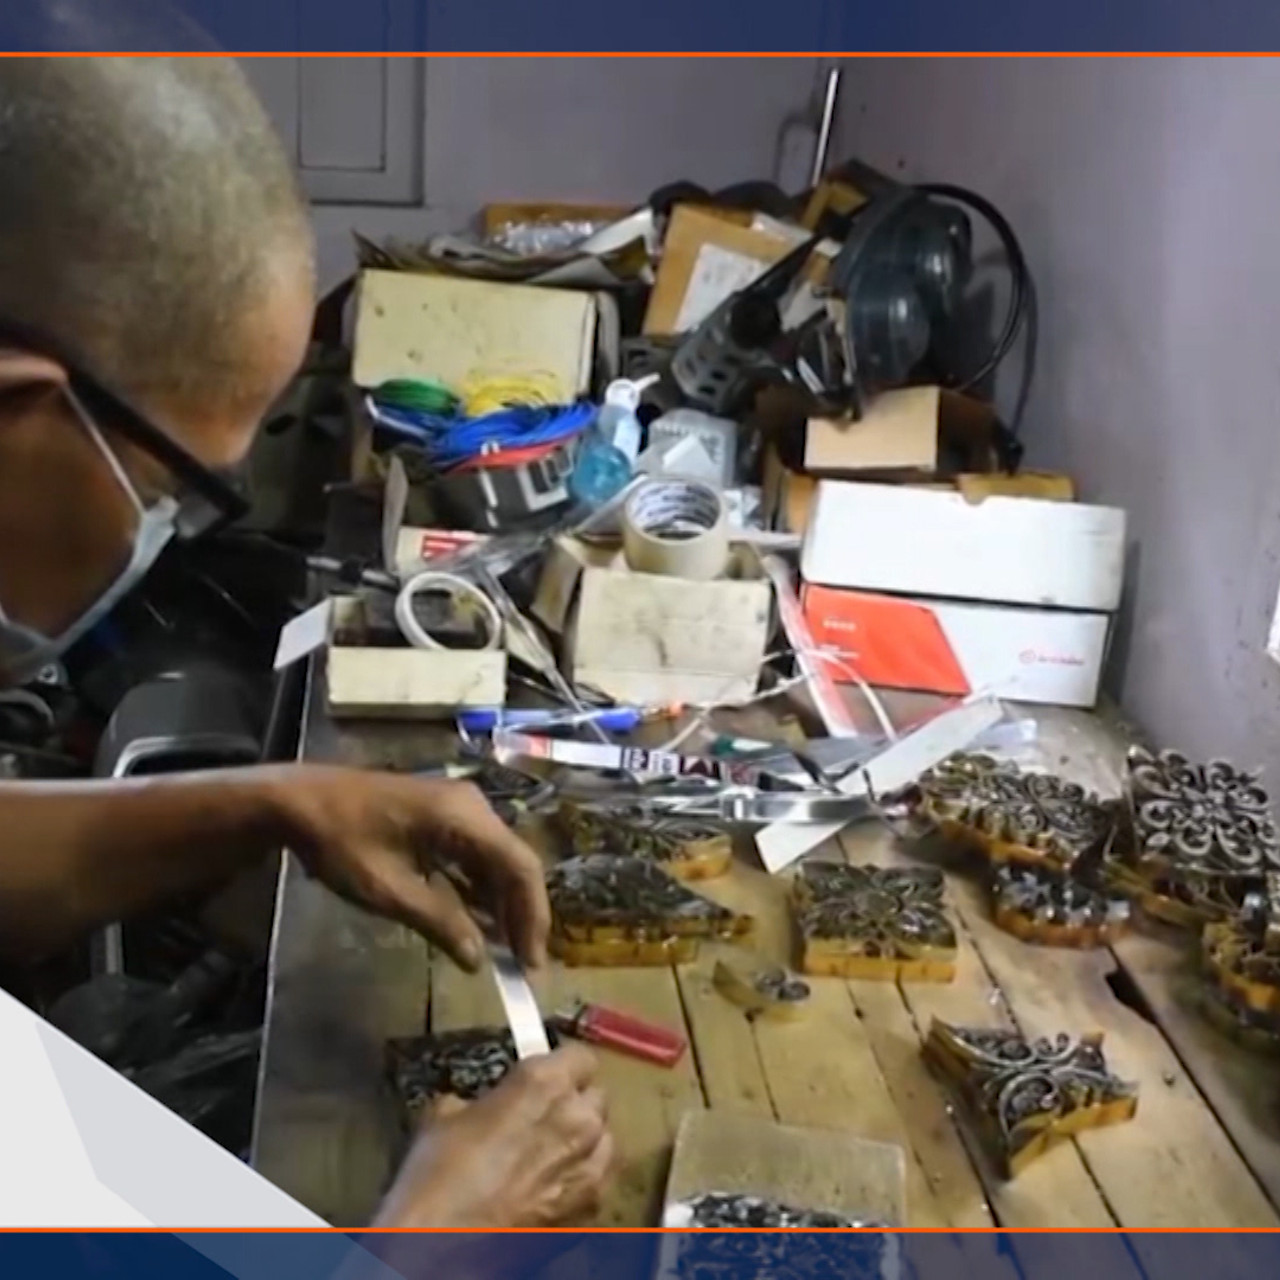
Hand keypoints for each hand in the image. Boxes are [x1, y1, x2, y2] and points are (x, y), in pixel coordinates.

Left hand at [272, 765, 548, 969]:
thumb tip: (479, 959)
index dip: (532, 917)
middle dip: (520, 914)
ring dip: (501, 904)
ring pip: (497, 861)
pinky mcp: (441, 817)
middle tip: (521, 964)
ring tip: (503, 952)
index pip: (520, 866)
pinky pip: (474, 855)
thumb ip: (440, 922)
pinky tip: (478, 922)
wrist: (298, 801)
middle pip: (515, 863)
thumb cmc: (342, 842)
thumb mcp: (389, 890)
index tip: (531, 963)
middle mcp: (472, 807)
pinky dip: (479, 889)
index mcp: (464, 816)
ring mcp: (457, 809)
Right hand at [373, 1045, 613, 1228]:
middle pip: (596, 1096)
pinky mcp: (592, 1206)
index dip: (563, 1067)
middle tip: (544, 1117)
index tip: (548, 1078)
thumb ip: (487, 1099)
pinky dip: (583, 1177)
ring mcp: (591, 1164)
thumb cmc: (439, 1173)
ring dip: (584, 1140)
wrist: (441, 1244)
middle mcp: (579, 1116)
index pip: (580, 1057)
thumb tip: (491, 1103)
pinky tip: (555, 1187)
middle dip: (575, 1103)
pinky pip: (599, 1178)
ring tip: (552, 1154)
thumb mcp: (448, 1113)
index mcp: (545, 1082)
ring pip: (603, 1138)